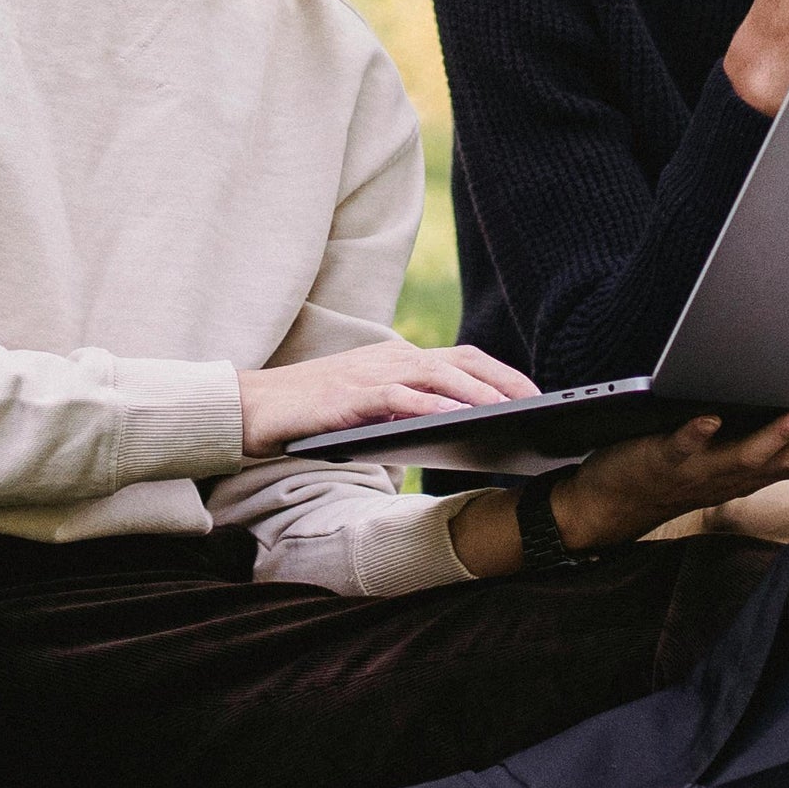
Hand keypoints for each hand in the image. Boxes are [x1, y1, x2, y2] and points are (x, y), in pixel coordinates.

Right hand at [237, 340, 535, 454]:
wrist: (250, 408)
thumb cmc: (309, 415)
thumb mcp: (365, 408)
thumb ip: (402, 410)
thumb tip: (449, 430)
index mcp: (394, 359)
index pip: (460, 357)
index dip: (500, 372)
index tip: (533, 393)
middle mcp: (388, 358)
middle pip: (460, 361)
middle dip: (503, 381)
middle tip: (538, 403)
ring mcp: (369, 374)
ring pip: (436, 375)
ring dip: (477, 392)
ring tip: (510, 411)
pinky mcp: (349, 396)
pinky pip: (400, 398)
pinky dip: (432, 406)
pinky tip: (457, 419)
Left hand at [549, 390, 788, 550]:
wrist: (615, 503)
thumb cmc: (680, 471)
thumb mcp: (734, 457)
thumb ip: (772, 437)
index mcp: (761, 470)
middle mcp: (741, 474)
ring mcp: (704, 469)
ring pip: (752, 455)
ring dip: (782, 434)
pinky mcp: (665, 458)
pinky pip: (682, 447)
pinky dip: (696, 433)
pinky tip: (708, 416)